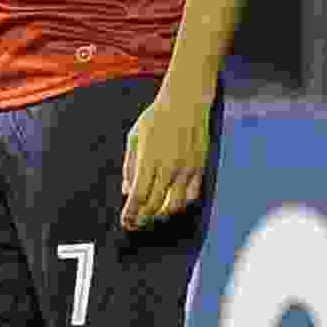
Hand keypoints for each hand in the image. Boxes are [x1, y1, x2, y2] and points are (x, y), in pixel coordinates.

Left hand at [119, 82, 213, 229]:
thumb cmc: (156, 118)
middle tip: (135, 224)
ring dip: (162, 214)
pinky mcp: (200, 167)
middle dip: (142, 218)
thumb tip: (127, 191)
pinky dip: (181, 204)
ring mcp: (187, 169)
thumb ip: (129, 167)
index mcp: (149, 161)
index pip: (139, 197)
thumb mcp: (134, 138)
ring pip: (176, 205)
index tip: (126, 222)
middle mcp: (169, 168)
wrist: (186, 102)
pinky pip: (192, 195)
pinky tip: (171, 204)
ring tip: (152, 215)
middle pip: (155, 205)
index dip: (131, 214)